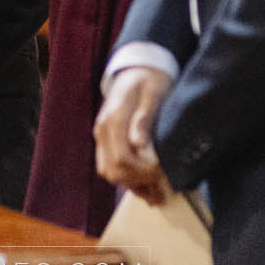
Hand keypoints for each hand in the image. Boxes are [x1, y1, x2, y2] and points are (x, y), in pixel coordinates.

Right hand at [93, 66, 172, 205]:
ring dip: (132, 185)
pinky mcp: (106, 139)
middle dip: (137, 183)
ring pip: (109, 172)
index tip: (162, 172)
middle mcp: (103, 129)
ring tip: (156, 196)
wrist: (138, 67)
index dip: (142, 172)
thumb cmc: (149, 79)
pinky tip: (146, 187)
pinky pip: (111, 166)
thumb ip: (144, 117)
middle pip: (113, 170)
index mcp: (114, 118)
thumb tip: (139, 143)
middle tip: (162, 189)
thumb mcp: (152, 93)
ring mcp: (102, 135)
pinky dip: (128, 179)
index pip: (121, 158)